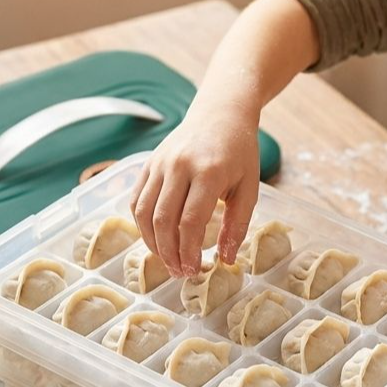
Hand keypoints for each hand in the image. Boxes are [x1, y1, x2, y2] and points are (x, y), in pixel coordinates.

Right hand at [131, 99, 260, 277]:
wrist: (220, 113)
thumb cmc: (239, 153)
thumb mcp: (249, 188)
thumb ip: (238, 225)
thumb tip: (225, 260)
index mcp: (208, 172)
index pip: (191, 221)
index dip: (189, 250)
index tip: (193, 270)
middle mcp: (179, 166)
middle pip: (164, 220)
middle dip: (169, 253)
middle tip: (179, 272)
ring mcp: (160, 164)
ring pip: (144, 212)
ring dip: (152, 243)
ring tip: (167, 261)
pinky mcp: (148, 164)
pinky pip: (136, 200)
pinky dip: (141, 225)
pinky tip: (155, 240)